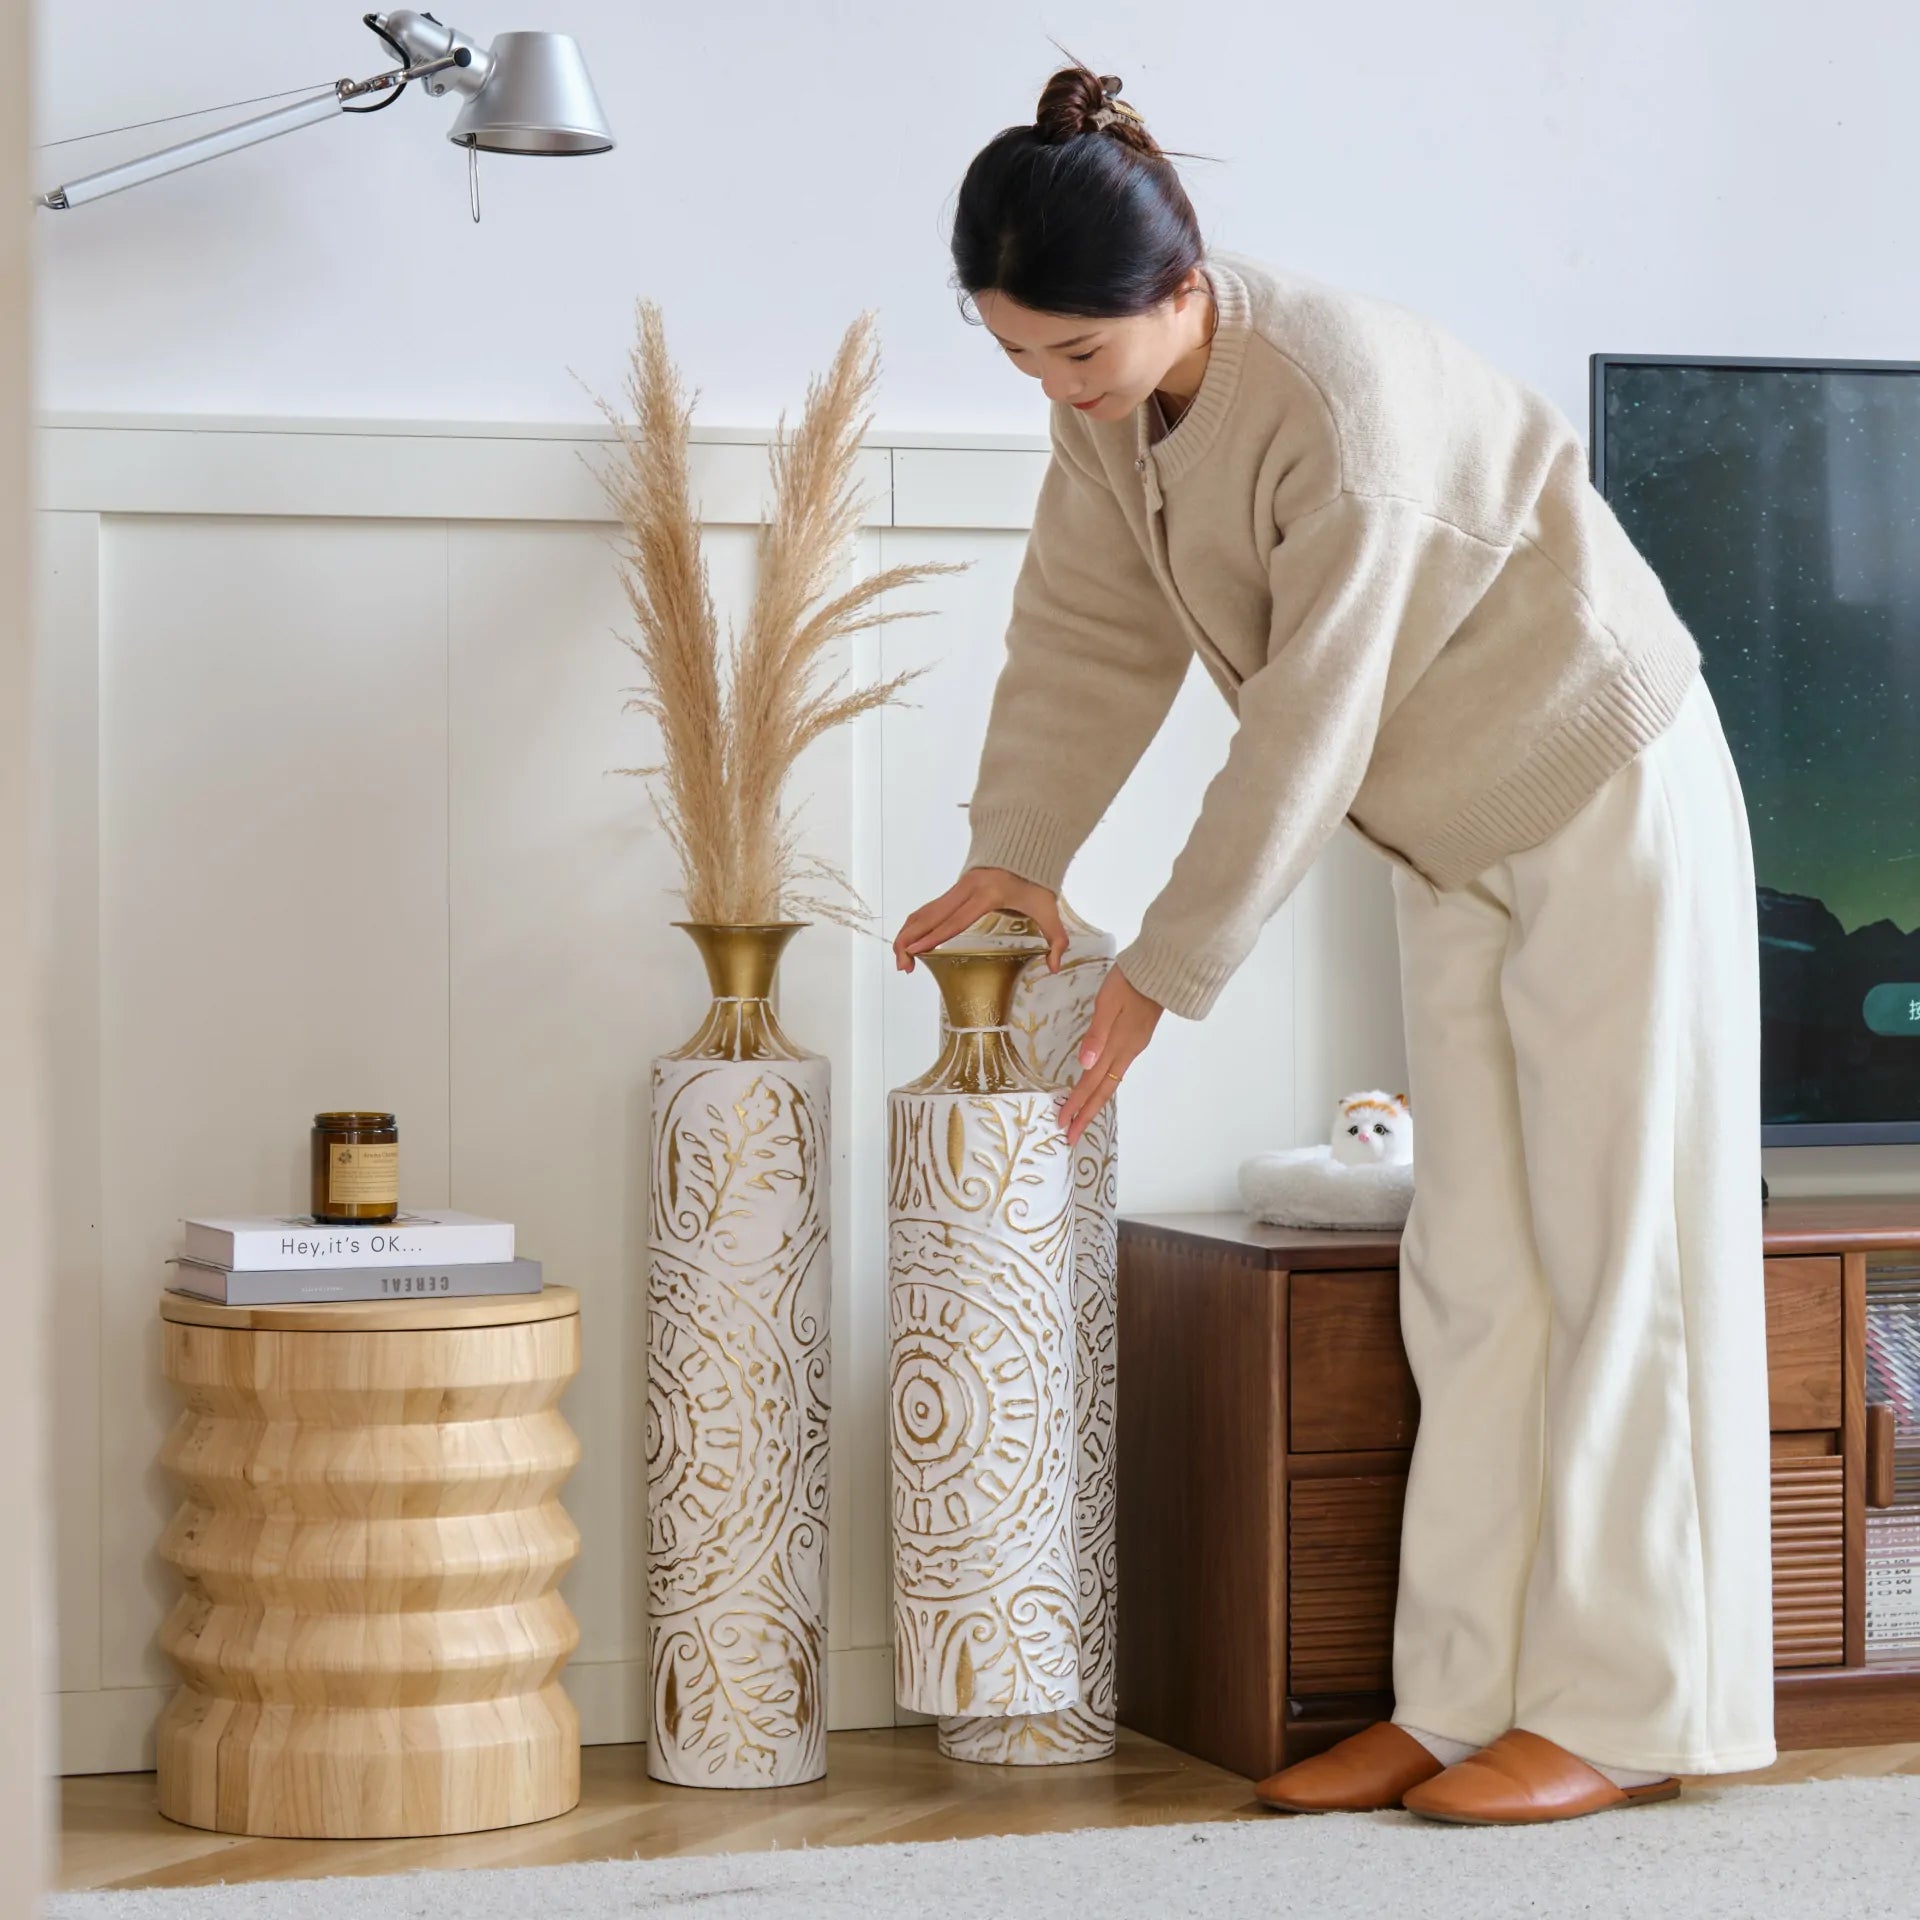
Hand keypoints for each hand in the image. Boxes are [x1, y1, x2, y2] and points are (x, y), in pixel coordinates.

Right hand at [892, 868, 1068, 974]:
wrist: (1026, 845)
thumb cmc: (1036, 880)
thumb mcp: (1049, 909)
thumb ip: (1056, 939)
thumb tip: (1054, 966)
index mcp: (988, 894)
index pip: (956, 921)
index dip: (934, 937)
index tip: (915, 952)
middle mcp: (967, 889)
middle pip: (930, 916)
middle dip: (911, 941)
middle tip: (903, 967)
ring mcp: (958, 887)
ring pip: (924, 911)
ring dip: (908, 934)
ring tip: (903, 961)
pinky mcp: (954, 889)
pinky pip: (929, 908)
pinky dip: (916, 926)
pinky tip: (911, 944)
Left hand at [1057, 965, 1162, 1146]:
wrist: (1162, 970)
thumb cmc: (1130, 982)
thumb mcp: (1108, 1004)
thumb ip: (1096, 1034)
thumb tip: (1085, 1065)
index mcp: (1119, 1046)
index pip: (1093, 1082)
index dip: (1077, 1103)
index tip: (1062, 1124)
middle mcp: (1127, 1051)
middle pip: (1103, 1090)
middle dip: (1086, 1114)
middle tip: (1070, 1136)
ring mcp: (1133, 1046)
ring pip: (1110, 1081)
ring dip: (1094, 1102)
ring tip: (1081, 1118)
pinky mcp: (1135, 1038)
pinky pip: (1116, 1070)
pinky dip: (1103, 1085)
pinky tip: (1098, 1086)